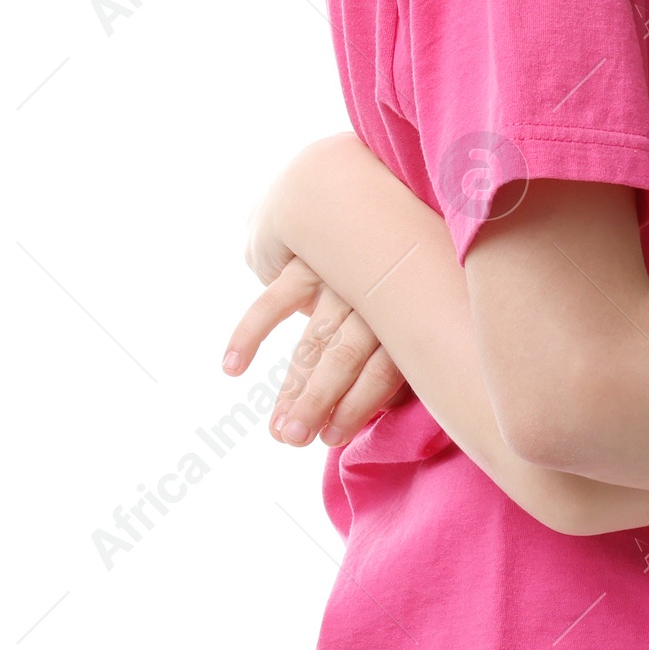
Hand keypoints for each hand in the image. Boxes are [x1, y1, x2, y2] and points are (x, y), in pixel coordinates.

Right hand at [224, 258, 408, 446]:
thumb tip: (382, 406)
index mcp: (411, 313)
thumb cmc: (409, 278)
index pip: (384, 368)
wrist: (385, 210)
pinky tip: (233, 368)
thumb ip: (399, 353)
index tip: (332, 437)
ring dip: (294, 385)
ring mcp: (342, 274)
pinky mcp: (311, 259)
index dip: (358, 406)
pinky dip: (252, 331)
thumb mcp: (415, 312)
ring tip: (276, 429)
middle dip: (318, 400)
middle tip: (294, 439)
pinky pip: (278, 298)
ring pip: (315, 337)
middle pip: (345, 355)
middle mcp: (377, 293)